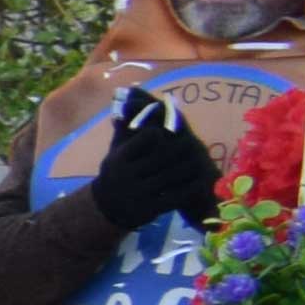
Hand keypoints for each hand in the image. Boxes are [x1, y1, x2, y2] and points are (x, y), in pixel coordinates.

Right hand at [91, 90, 219, 233]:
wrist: (106, 209)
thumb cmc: (116, 172)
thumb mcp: (116, 151)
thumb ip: (126, 126)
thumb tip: (128, 95)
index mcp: (119, 158)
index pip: (150, 136)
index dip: (161, 133)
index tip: (166, 133)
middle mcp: (126, 175)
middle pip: (167, 155)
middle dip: (182, 150)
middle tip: (192, 145)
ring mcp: (139, 193)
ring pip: (175, 174)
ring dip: (190, 167)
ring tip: (198, 161)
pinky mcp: (150, 209)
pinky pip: (178, 195)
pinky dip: (191, 187)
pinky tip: (198, 181)